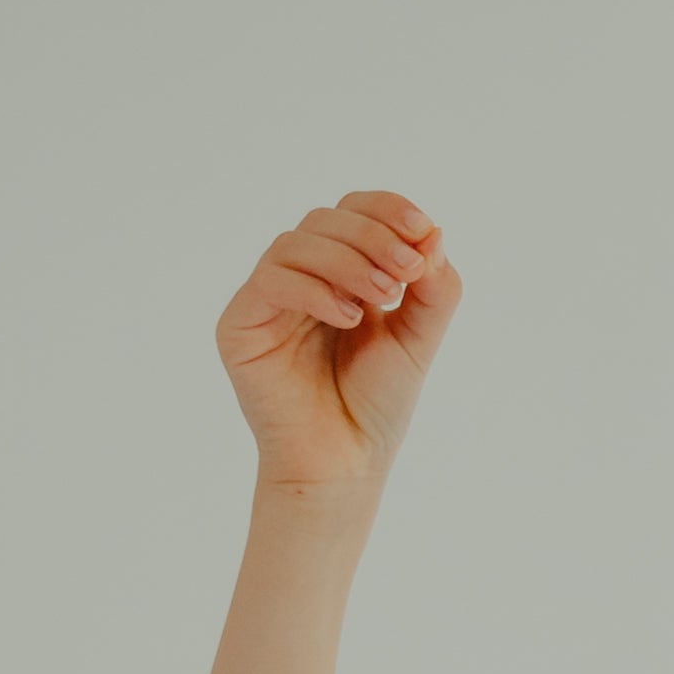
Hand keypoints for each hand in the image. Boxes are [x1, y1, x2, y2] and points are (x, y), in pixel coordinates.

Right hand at [215, 185, 462, 495]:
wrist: (344, 464)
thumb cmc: (376, 405)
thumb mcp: (418, 338)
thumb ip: (434, 287)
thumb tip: (434, 232)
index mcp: (339, 273)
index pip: (353, 213)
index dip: (386, 209)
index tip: (422, 230)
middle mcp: (299, 278)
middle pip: (324, 220)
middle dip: (371, 238)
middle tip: (405, 274)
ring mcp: (266, 300)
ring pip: (295, 243)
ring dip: (346, 261)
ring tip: (382, 298)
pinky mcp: (239, 325)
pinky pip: (270, 282)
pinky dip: (314, 291)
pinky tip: (348, 318)